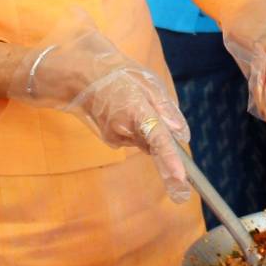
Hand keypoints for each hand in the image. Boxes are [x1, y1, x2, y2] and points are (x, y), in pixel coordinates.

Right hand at [9, 11, 191, 201]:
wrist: (83, 76)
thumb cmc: (120, 74)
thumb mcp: (149, 82)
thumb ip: (166, 108)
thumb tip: (181, 134)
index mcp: (135, 110)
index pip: (157, 139)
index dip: (170, 160)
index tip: (181, 178)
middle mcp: (123, 128)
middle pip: (154, 146)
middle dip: (167, 159)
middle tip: (182, 191)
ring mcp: (114, 137)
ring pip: (144, 143)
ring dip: (150, 134)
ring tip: (140, 108)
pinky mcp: (110, 141)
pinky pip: (134, 140)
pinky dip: (138, 133)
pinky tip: (129, 115)